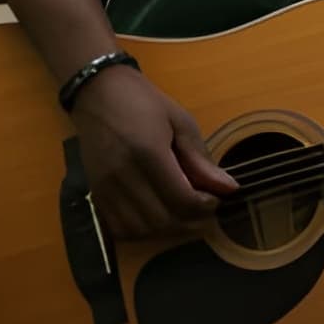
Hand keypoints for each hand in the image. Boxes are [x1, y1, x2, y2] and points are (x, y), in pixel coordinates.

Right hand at [73, 62, 239, 240]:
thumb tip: (228, 189)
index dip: (205, 207)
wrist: (98, 93)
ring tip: (180, 211)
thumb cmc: (143, 103)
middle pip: (163, 220)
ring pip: (141, 230)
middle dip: (190, 221)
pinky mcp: (95, 193)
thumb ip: (201, 159)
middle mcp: (123, 175)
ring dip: (167, 229)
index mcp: (147, 152)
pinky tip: (155, 214)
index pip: (182, 199)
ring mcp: (105, 187)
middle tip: (202, 208)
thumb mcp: (180, 122)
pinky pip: (120, 229)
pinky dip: (142, 230)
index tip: (215, 198)